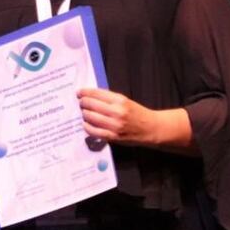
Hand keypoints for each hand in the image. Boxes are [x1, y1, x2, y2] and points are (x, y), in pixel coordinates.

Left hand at [78, 88, 194, 151]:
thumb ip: (109, 98)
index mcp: (120, 100)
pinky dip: (87, 126)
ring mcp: (114, 125)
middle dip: (82, 103)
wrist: (150, 128)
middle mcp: (117, 112)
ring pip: (90, 117)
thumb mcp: (125, 101)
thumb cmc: (136, 113)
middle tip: (81, 103)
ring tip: (84, 112)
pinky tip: (86, 124)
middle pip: (90, 104)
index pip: (96, 93)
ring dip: (84, 114)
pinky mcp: (113, 136)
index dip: (84, 92)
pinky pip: (93, 131)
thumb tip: (89, 95)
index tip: (79, 92)